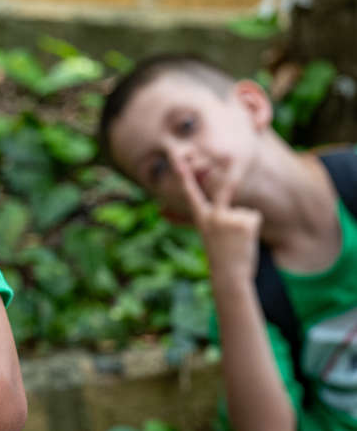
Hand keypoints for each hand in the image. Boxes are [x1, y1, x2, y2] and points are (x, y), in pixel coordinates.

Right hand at [175, 157, 259, 283]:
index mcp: (201, 217)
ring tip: (237, 240)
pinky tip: (246, 240)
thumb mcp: (210, 235)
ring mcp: (228, 218)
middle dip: (227, 170)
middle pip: (223, 188)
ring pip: (243, 210)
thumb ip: (211, 218)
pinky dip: (253, 227)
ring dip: (245, 224)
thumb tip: (189, 215)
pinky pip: (253, 216)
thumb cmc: (219, 255)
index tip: (177, 159)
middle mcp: (213, 215)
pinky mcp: (245, 223)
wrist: (229, 275)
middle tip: (230, 155)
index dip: (184, 175)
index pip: (191, 193)